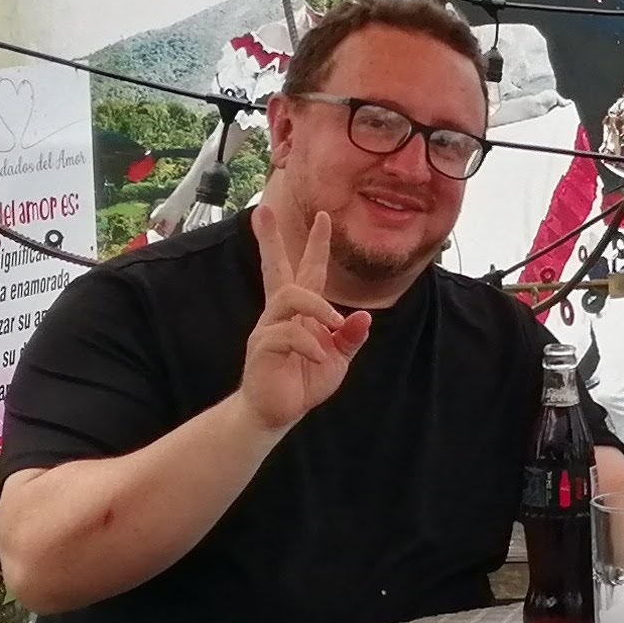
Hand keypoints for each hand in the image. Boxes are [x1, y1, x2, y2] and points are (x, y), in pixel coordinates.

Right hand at [240, 200, 371, 433]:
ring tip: (334, 324)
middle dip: (269, 239)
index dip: (316, 245)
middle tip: (262, 209)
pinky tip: (319, 356)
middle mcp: (280, 314)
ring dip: (317, 307)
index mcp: (301, 312)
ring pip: (288, 297)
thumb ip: (350, 337)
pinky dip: (309, 343)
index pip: (308, 271)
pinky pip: (285, 334)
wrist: (277, 413)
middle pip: (275, 268)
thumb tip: (362, 317)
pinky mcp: (261, 348)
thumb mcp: (338, 358)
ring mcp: (268, 329)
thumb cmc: (303, 382)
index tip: (322, 217)